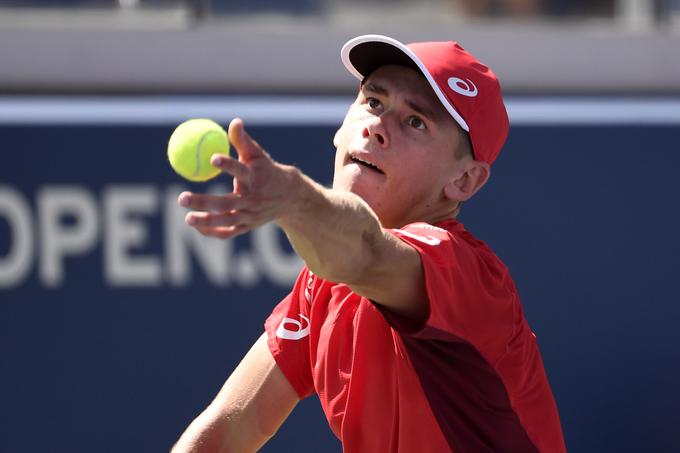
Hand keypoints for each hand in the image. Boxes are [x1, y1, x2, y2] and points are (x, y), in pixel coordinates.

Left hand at [178, 118, 297, 239]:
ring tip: (188, 218)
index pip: (241, 171)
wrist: (288, 196)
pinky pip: (228, 233)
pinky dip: (212, 231)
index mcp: (254, 178)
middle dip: (204, 202)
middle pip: (227, 203)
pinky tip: (196, 226)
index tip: (212, 158)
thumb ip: (243, 140)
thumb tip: (234, 121)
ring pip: (226, 221)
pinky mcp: (248, 226)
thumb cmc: (267, 170)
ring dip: (207, 221)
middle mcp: (252, 199)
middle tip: (182, 198)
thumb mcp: (257, 154)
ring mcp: (250, 215)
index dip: (228, 165)